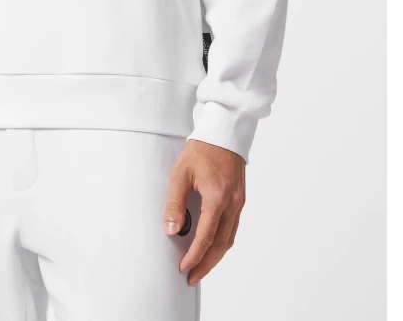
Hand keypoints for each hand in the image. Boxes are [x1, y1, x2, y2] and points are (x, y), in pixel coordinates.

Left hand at [163, 140, 245, 285]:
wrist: (224, 133)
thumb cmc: (201, 149)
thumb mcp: (180, 173)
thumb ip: (175, 203)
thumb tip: (171, 230)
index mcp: (217, 198)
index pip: (206, 237)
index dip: (194, 256)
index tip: (184, 268)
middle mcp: (232, 204)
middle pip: (221, 245)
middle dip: (206, 264)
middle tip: (192, 277)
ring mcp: (239, 202)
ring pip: (229, 239)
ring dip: (216, 256)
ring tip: (201, 267)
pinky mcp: (240, 199)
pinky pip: (233, 228)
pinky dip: (223, 242)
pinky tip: (213, 246)